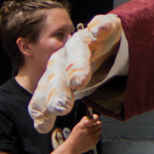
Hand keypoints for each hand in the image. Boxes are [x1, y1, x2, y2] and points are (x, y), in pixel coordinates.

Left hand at [28, 15, 122, 132]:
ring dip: (77, 64)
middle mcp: (67, 55)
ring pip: (78, 48)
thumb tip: (39, 128)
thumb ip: (60, 101)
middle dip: (57, 89)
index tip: (40, 124)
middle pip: (58, 70)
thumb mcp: (75, 86)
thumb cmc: (93, 64)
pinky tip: (102, 31)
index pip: (46, 87)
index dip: (41, 103)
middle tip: (59, 107)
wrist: (113, 40)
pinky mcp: (105, 26)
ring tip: (78, 80)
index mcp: (58, 71)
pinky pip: (104, 26)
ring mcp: (86, 39)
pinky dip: (103, 27)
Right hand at [65, 114, 102, 153]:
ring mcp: (91, 137)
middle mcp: (88, 131)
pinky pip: (99, 136)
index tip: (95, 118)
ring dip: (97, 129)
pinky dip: (96, 135)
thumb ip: (84, 120)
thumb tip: (91, 116)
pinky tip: (90, 137)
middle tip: (94, 125)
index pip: (93, 119)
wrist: (72, 148)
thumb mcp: (77, 126)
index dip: (96, 117)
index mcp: (83, 125)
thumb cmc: (74, 136)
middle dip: (97, 123)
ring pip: (100, 129)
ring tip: (92, 131)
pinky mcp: (94, 142)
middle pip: (99, 123)